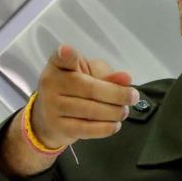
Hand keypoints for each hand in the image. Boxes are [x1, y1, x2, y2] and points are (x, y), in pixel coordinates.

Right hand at [0, 45, 136, 176]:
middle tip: (133, 97)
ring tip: (124, 111)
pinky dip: (106, 128)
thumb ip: (107, 75)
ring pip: (91, 111)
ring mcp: (52, 107)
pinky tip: (115, 124)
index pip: (61, 58)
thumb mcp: (89, 74)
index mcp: (58, 65)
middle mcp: (51, 84)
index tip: (66, 51)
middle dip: (117, 94)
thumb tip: (126, 79)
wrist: (48, 119)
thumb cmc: (74, 89)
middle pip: (90, 89)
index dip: (65, 55)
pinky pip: (87, 129)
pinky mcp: (59, 128)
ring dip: (115, 112)